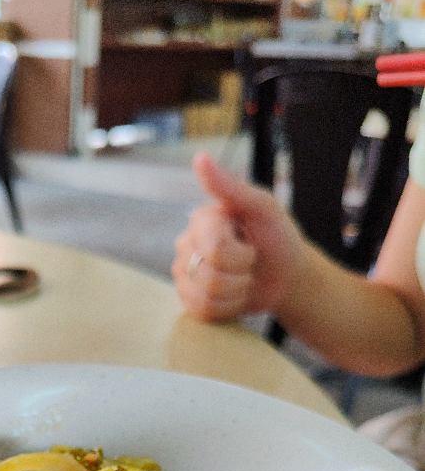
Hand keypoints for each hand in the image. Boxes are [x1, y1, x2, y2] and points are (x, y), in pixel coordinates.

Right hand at [173, 153, 304, 321]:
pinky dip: (227, 308)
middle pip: (208, 275)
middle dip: (239, 274)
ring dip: (235, 292)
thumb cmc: (277, 238)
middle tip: (249, 263)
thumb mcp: (263, 207)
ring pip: (204, 296)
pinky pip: (201, 312)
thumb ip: (230, 186)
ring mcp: (184, 274)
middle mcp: (186, 245)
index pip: (212, 248)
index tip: (251, 243)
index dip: (240, 254)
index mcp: (201, 220)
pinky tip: (234, 295)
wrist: (286, 276)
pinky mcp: (189, 300)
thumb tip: (199, 158)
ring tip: (243, 279)